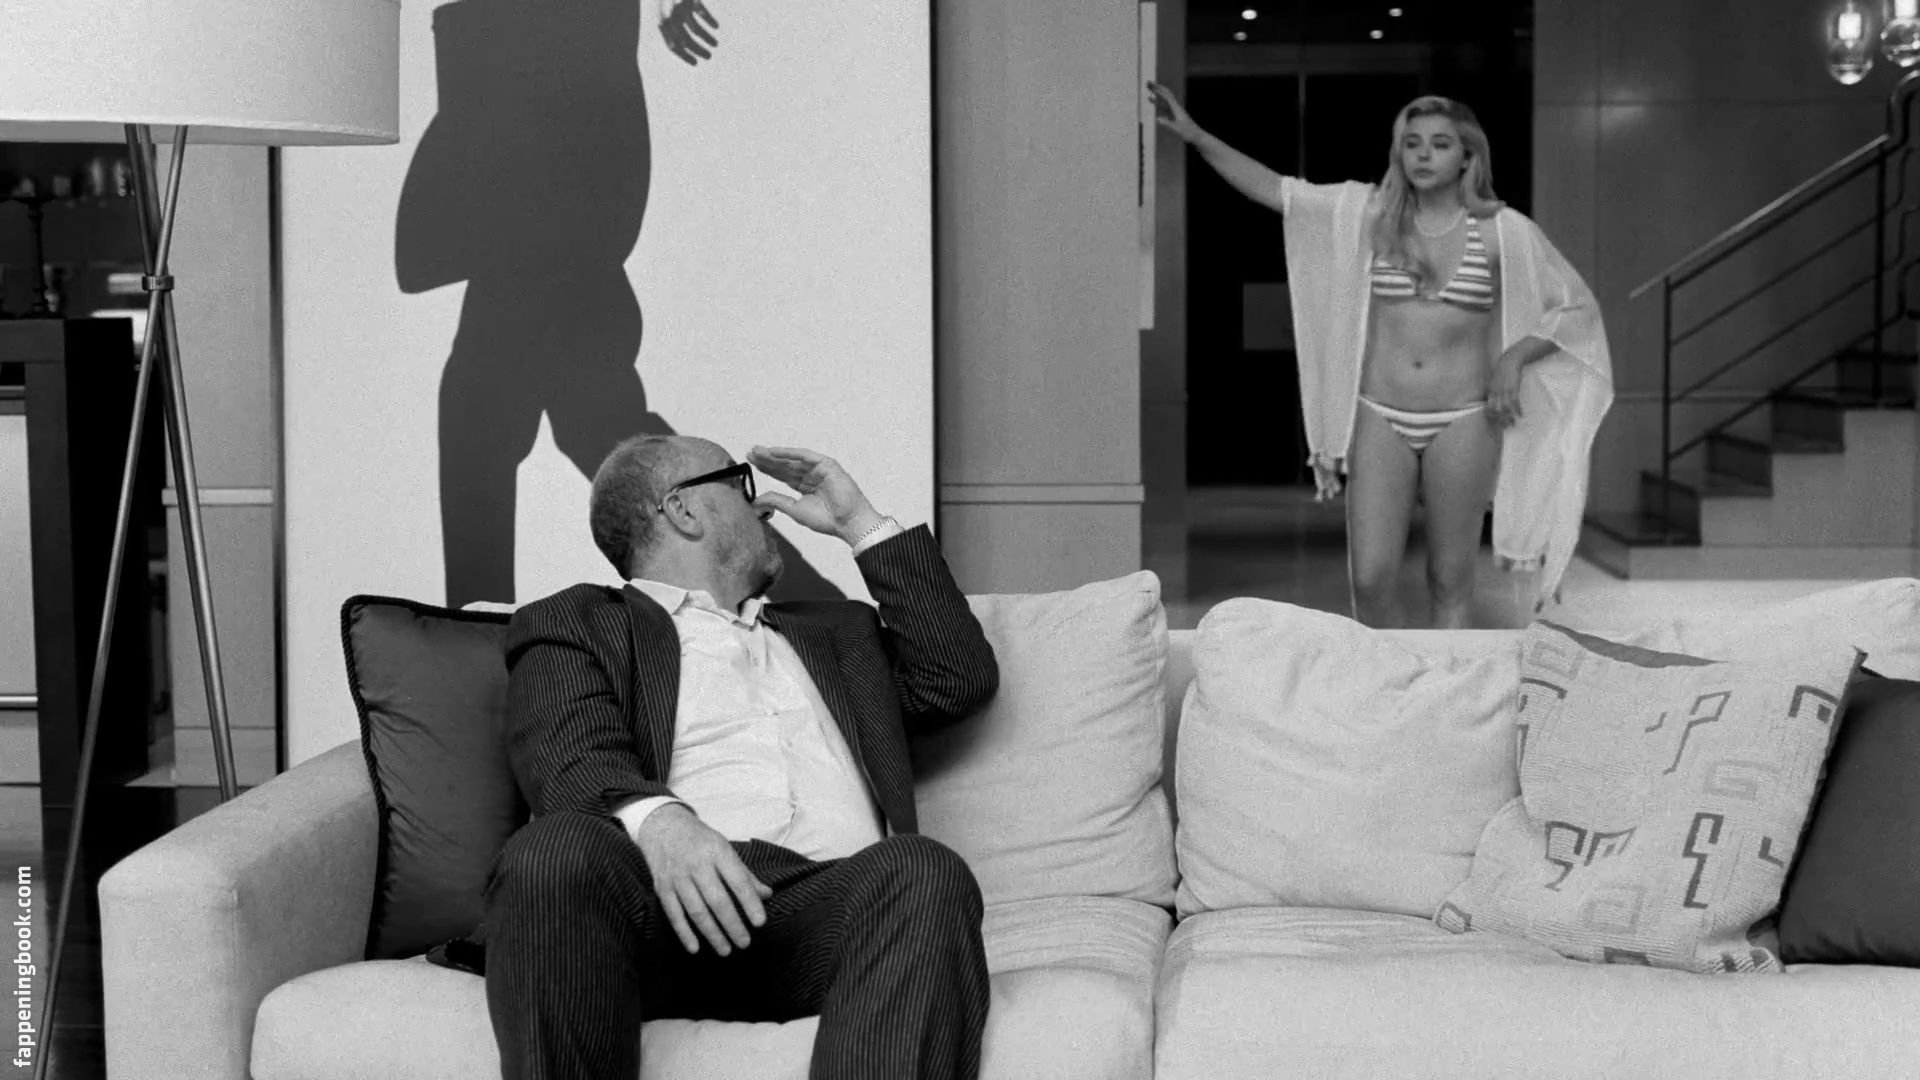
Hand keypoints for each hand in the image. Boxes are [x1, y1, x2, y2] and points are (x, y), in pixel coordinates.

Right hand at [634, 803, 771, 954]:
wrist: (662, 826)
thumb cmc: (700, 840)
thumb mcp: (724, 848)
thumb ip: (744, 873)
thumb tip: (767, 895)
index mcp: (717, 852)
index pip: (738, 880)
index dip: (750, 902)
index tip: (760, 922)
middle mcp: (697, 864)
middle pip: (717, 900)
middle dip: (732, 925)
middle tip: (745, 943)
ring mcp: (677, 877)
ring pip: (696, 911)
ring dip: (712, 933)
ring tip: (726, 950)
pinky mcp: (662, 887)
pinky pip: (674, 914)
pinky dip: (684, 933)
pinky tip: (695, 948)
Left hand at [659, 0, 719, 65]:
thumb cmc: (666, 0)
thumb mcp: (663, 13)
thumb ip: (670, 29)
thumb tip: (682, 48)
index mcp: (661, 23)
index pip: (673, 45)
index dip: (685, 55)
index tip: (696, 63)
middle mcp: (669, 17)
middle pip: (685, 40)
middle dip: (698, 50)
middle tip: (708, 56)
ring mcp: (679, 7)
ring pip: (695, 30)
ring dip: (707, 39)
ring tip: (715, 44)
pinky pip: (701, 12)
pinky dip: (709, 21)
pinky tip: (715, 26)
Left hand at [748, 445, 883, 544]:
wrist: (847, 522)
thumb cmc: (827, 520)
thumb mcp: (795, 509)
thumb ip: (777, 501)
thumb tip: (757, 500)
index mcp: (805, 487)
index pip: (783, 474)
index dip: (768, 468)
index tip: (752, 463)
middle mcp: (811, 476)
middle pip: (785, 465)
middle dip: (768, 459)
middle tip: (750, 453)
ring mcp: (819, 469)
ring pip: (793, 459)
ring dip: (775, 455)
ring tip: (758, 452)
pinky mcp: (826, 465)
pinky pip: (805, 456)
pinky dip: (789, 453)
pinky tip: (774, 452)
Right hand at [1146, 80, 1199, 141]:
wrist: (1196, 136)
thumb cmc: (1188, 132)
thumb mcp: (1176, 129)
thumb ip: (1167, 123)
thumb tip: (1157, 119)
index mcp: (1177, 109)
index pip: (1167, 97)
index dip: (1160, 91)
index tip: (1152, 86)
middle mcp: (1176, 108)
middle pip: (1166, 95)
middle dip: (1158, 89)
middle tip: (1150, 84)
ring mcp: (1176, 112)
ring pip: (1165, 101)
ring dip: (1158, 96)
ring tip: (1150, 92)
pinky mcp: (1175, 116)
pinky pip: (1165, 108)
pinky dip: (1159, 104)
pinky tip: (1155, 104)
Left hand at [1486, 350, 1524, 428]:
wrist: (1509, 361)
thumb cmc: (1501, 371)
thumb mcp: (1492, 381)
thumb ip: (1491, 391)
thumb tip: (1490, 400)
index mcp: (1490, 391)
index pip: (1488, 407)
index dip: (1490, 415)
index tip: (1494, 421)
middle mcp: (1496, 392)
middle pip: (1496, 410)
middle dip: (1500, 420)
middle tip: (1504, 427)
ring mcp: (1505, 391)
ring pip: (1506, 408)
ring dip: (1509, 417)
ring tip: (1513, 424)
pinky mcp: (1514, 389)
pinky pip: (1515, 402)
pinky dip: (1518, 410)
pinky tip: (1520, 415)